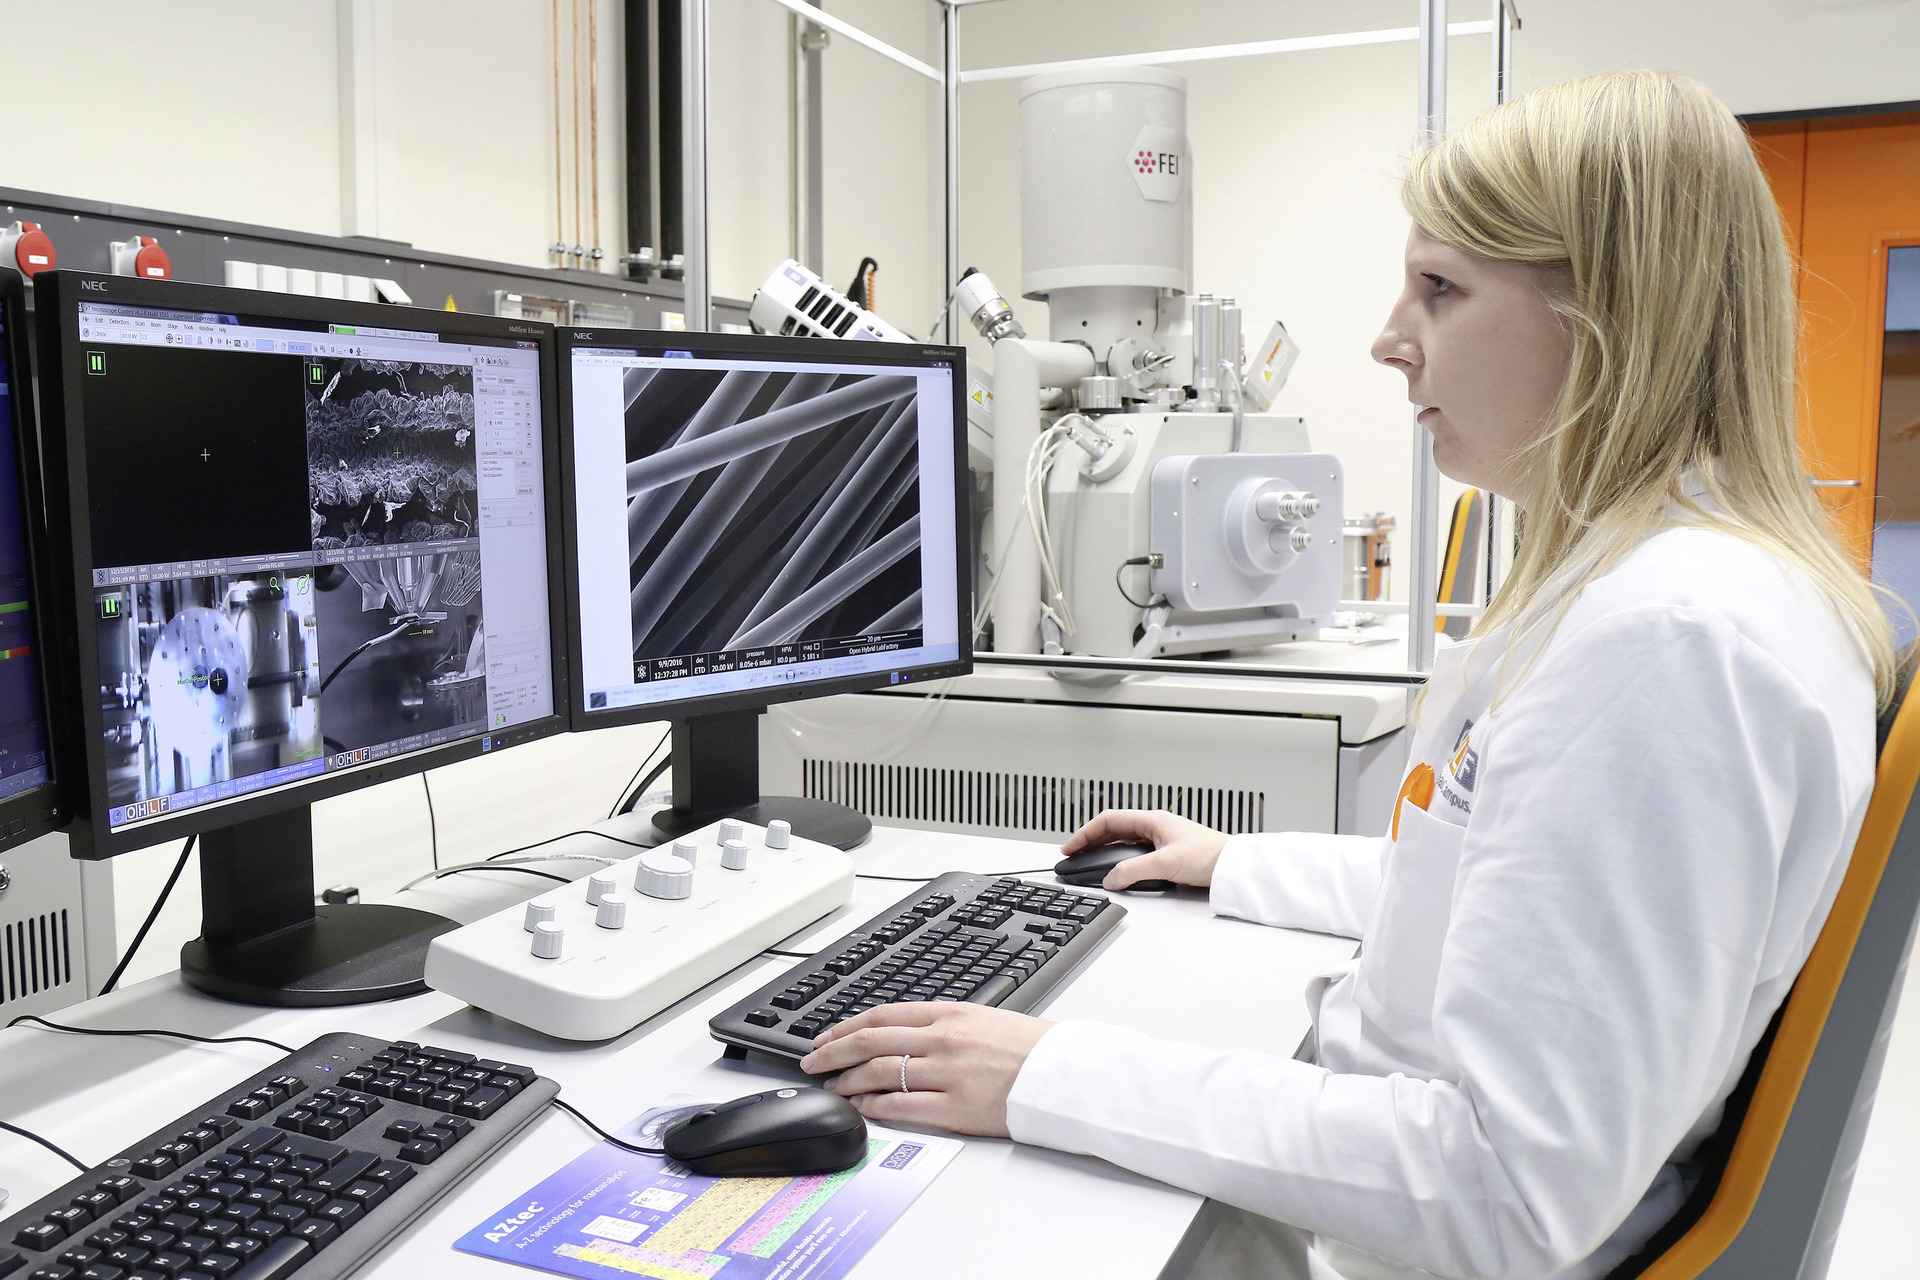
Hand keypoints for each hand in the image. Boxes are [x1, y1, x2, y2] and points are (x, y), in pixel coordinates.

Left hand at [799, 1002, 1054, 1136]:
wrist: (1064, 1075)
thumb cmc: (1030, 1048)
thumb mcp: (984, 1018)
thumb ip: (943, 1023)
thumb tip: (905, 1032)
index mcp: (949, 1013)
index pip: (882, 1015)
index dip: (846, 1026)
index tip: (827, 1036)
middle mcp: (943, 1039)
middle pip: (870, 1042)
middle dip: (834, 1052)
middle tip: (813, 1061)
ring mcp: (946, 1074)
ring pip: (879, 1073)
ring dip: (848, 1080)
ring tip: (833, 1086)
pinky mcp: (954, 1108)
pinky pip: (901, 1106)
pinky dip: (873, 1106)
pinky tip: (861, 1107)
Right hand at [1060, 809, 1228, 889]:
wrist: (1233, 866)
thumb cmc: (1209, 855)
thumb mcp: (1165, 863)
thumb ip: (1133, 871)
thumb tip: (1110, 879)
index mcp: (1152, 820)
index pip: (1108, 820)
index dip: (1085, 833)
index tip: (1070, 847)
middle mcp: (1155, 826)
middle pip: (1113, 829)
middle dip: (1090, 841)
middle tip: (1074, 856)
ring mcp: (1161, 839)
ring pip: (1124, 841)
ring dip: (1104, 850)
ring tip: (1089, 862)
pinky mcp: (1168, 853)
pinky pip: (1136, 852)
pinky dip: (1120, 859)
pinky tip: (1117, 870)